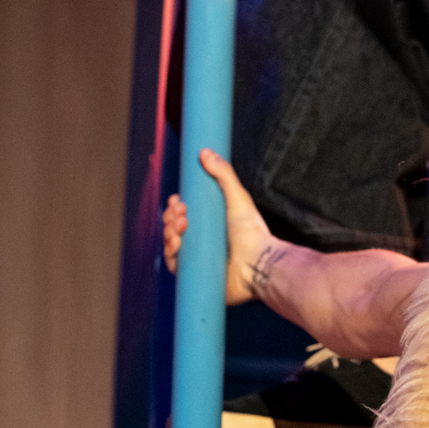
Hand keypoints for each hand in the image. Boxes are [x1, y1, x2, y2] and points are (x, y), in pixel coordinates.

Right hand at [163, 147, 280, 305]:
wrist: (259, 262)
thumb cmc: (253, 233)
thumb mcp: (237, 198)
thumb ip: (223, 173)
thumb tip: (205, 151)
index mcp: (210, 226)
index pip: (183, 214)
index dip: (175, 206)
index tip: (177, 199)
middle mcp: (203, 243)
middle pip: (174, 227)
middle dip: (170, 216)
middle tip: (181, 211)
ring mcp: (199, 260)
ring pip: (171, 245)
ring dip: (168, 231)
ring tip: (181, 224)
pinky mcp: (197, 276)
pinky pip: (175, 265)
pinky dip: (171, 252)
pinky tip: (176, 241)